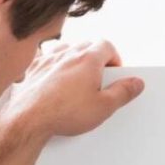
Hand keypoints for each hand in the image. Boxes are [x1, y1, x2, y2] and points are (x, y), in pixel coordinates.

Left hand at [2, 40, 144, 140]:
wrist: (28, 119)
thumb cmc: (63, 112)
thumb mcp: (103, 107)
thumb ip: (123, 93)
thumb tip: (135, 84)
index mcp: (88, 59)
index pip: (107, 45)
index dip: (115, 58)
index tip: (115, 73)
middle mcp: (67, 53)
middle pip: (87, 45)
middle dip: (97, 58)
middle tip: (99, 78)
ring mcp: (48, 59)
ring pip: (66, 49)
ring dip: (75, 59)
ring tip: (78, 79)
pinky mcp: (32, 68)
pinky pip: (45, 57)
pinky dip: (52, 64)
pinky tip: (53, 77)